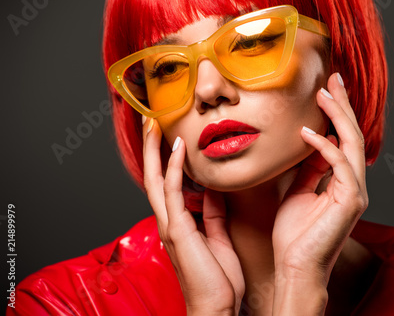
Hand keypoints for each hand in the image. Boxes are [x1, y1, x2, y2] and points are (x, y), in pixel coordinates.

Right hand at [142, 120, 244, 314]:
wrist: (217, 306)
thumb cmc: (218, 278)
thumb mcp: (217, 235)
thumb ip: (212, 212)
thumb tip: (212, 189)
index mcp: (178, 222)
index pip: (166, 183)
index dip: (163, 159)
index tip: (166, 135)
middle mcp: (168, 220)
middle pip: (154, 176)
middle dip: (150, 148)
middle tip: (150, 121)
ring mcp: (170, 225)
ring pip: (156, 180)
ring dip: (154, 151)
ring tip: (154, 125)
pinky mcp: (178, 230)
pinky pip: (173, 193)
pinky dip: (173, 169)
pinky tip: (177, 149)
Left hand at [272, 73, 368, 313]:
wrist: (295, 267)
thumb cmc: (294, 235)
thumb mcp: (299, 192)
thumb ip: (309, 169)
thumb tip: (311, 143)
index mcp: (342, 182)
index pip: (343, 139)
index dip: (337, 113)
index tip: (326, 90)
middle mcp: (353, 184)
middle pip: (352, 135)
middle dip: (343, 105)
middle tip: (333, 78)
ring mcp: (354, 192)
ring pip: (352, 144)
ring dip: (338, 117)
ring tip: (324, 94)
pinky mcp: (350, 201)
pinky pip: (339, 165)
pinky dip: (325, 146)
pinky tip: (307, 133)